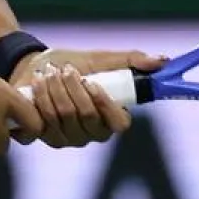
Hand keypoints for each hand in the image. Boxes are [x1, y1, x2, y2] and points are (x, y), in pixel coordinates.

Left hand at [9, 48, 166, 148]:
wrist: (35, 68)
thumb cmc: (71, 65)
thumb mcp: (100, 59)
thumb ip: (130, 61)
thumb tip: (163, 61)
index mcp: (111, 117)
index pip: (119, 123)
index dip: (105, 104)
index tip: (91, 82)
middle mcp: (93, 133)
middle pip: (86, 116)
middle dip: (73, 88)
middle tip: (65, 69)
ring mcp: (70, 138)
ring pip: (64, 117)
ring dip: (54, 89)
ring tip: (48, 72)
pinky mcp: (47, 138)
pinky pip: (44, 122)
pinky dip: (40, 98)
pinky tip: (36, 84)